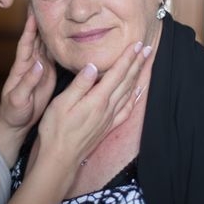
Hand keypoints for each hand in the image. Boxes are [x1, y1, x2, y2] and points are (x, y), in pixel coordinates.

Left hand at [0, 11, 55, 133]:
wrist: (17, 123)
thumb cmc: (13, 111)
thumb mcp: (18, 98)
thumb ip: (28, 82)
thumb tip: (39, 65)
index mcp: (21, 66)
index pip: (26, 42)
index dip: (29, 27)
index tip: (34, 12)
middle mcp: (31, 63)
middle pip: (37, 38)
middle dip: (42, 21)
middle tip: (48, 4)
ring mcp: (41, 67)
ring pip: (47, 44)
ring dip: (52, 30)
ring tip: (60, 14)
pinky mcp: (49, 74)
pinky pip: (55, 55)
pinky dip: (60, 44)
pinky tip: (68, 35)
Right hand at [36, 40, 151, 168]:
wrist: (60, 159)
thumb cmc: (56, 130)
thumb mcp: (61, 104)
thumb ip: (79, 85)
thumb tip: (92, 65)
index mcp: (97, 100)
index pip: (117, 73)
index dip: (128, 58)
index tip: (137, 44)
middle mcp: (107, 108)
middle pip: (127, 81)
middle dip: (138, 63)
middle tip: (148, 48)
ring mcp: (109, 118)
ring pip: (129, 93)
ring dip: (138, 76)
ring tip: (145, 64)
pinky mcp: (108, 127)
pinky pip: (126, 109)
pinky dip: (135, 98)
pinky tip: (138, 93)